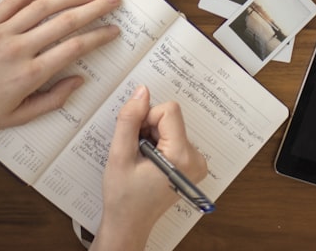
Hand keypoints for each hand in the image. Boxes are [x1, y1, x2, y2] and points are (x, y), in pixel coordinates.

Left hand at [0, 0, 120, 140]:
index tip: (113, 30)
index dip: (98, 37)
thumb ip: (53, 99)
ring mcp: (1, 33)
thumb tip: (79, 80)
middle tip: (113, 0)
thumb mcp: (20, 117)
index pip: (74, 48)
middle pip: (65, 21)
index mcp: (30, 75)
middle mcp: (18, 49)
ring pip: (43, 7)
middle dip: (94, 9)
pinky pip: (13, 1)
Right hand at [92, 85, 207, 250]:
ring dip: (152, 136)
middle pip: (170, 118)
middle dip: (148, 128)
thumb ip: (129, 120)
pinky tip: (149, 162)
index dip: (146, 118)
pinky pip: (174, 136)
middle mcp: (196, 158)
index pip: (169, 111)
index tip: (136, 139)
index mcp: (182, 156)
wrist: (129, 223)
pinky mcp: (192, 163)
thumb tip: (142, 91)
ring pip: (171, 126)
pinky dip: (158, 143)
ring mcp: (196, 162)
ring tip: (141, 160)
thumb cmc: (123, 196)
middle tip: (136, 153)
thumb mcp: (119, 155)